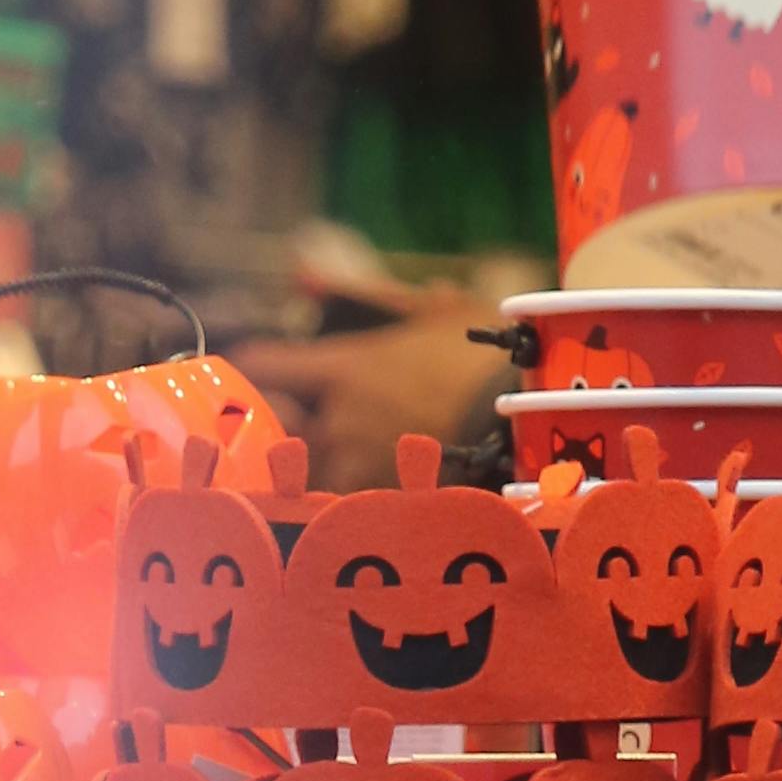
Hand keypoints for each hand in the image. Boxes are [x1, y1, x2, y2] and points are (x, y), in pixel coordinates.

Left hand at [234, 292, 514, 495]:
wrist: (531, 420)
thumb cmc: (488, 359)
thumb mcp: (439, 313)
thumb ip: (376, 297)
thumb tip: (313, 277)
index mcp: (344, 370)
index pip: (263, 366)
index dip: (250, 366)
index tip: (253, 365)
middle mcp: (339, 422)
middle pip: (270, 426)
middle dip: (271, 421)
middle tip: (278, 414)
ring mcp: (358, 468)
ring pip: (301, 472)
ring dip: (301, 463)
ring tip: (310, 457)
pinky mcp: (383, 503)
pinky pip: (341, 503)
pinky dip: (338, 495)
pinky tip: (348, 489)